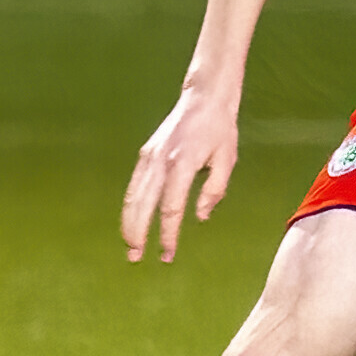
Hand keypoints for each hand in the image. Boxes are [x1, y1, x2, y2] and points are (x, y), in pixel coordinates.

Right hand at [121, 86, 239, 263]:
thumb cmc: (220, 129)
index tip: (167, 254)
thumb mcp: (227, 159)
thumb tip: (200, 217)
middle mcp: (160, 161)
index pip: (170, 208)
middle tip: (136, 257)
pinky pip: (134, 185)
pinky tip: (131, 220)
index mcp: (182, 164)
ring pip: (132, 197)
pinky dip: (130, 205)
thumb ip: (214, 190)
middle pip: (142, 206)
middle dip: (137, 233)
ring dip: (128, 222)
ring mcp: (149, 156)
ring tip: (130, 245)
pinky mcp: (145, 153)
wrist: (204, 97)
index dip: (168, 234)